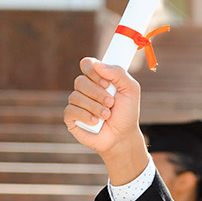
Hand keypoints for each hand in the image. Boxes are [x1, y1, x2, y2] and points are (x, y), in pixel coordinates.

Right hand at [64, 58, 148, 183]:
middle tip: (111, 103)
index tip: (107, 83)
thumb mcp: (131, 90)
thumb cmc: (127, 113)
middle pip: (80, 81)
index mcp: (98, 79)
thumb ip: (118, 73)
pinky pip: (70, 110)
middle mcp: (85, 89)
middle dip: (97, 93)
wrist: (123, 137)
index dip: (93, 71)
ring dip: (94, 107)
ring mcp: (77, 103)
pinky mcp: (71, 117)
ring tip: (107, 115)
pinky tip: (95, 122)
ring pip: (75, 96)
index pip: (87, 64)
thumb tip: (97, 64)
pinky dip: (85, 116)